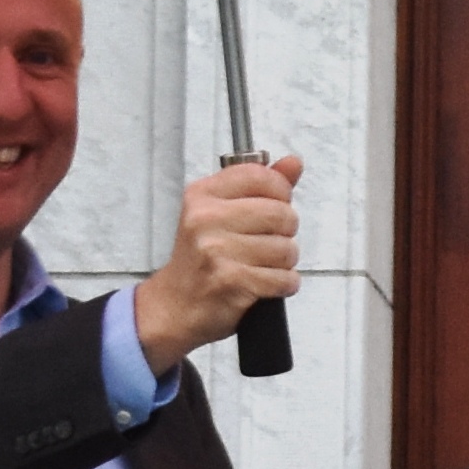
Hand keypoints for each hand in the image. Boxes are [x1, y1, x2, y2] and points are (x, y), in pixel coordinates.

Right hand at [129, 155, 302, 373]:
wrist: (174, 306)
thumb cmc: (201, 259)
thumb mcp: (220, 212)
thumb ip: (260, 186)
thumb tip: (294, 163)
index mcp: (202, 195)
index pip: (260, 175)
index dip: (281, 191)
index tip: (277, 204)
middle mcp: (206, 219)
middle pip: (281, 213)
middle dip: (285, 232)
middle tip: (268, 242)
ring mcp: (217, 251)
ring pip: (286, 249)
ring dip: (285, 262)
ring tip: (263, 265)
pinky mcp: (231, 281)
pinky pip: (284, 278)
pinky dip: (284, 284)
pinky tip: (266, 284)